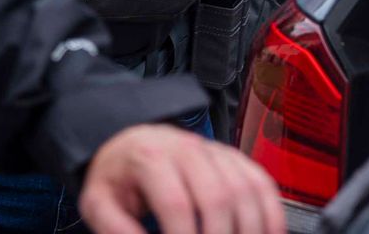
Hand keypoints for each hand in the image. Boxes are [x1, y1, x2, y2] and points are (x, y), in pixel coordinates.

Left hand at [79, 123, 284, 233]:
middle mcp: (188, 148)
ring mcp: (215, 151)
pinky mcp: (234, 158)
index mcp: (150, 156)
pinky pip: (261, 183)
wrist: (132, 143)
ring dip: (249, 229)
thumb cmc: (118, 177)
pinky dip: (270, 214)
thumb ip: (114, 227)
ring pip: (245, 189)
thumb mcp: (98, 202)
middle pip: (218, 196)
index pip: (176, 203)